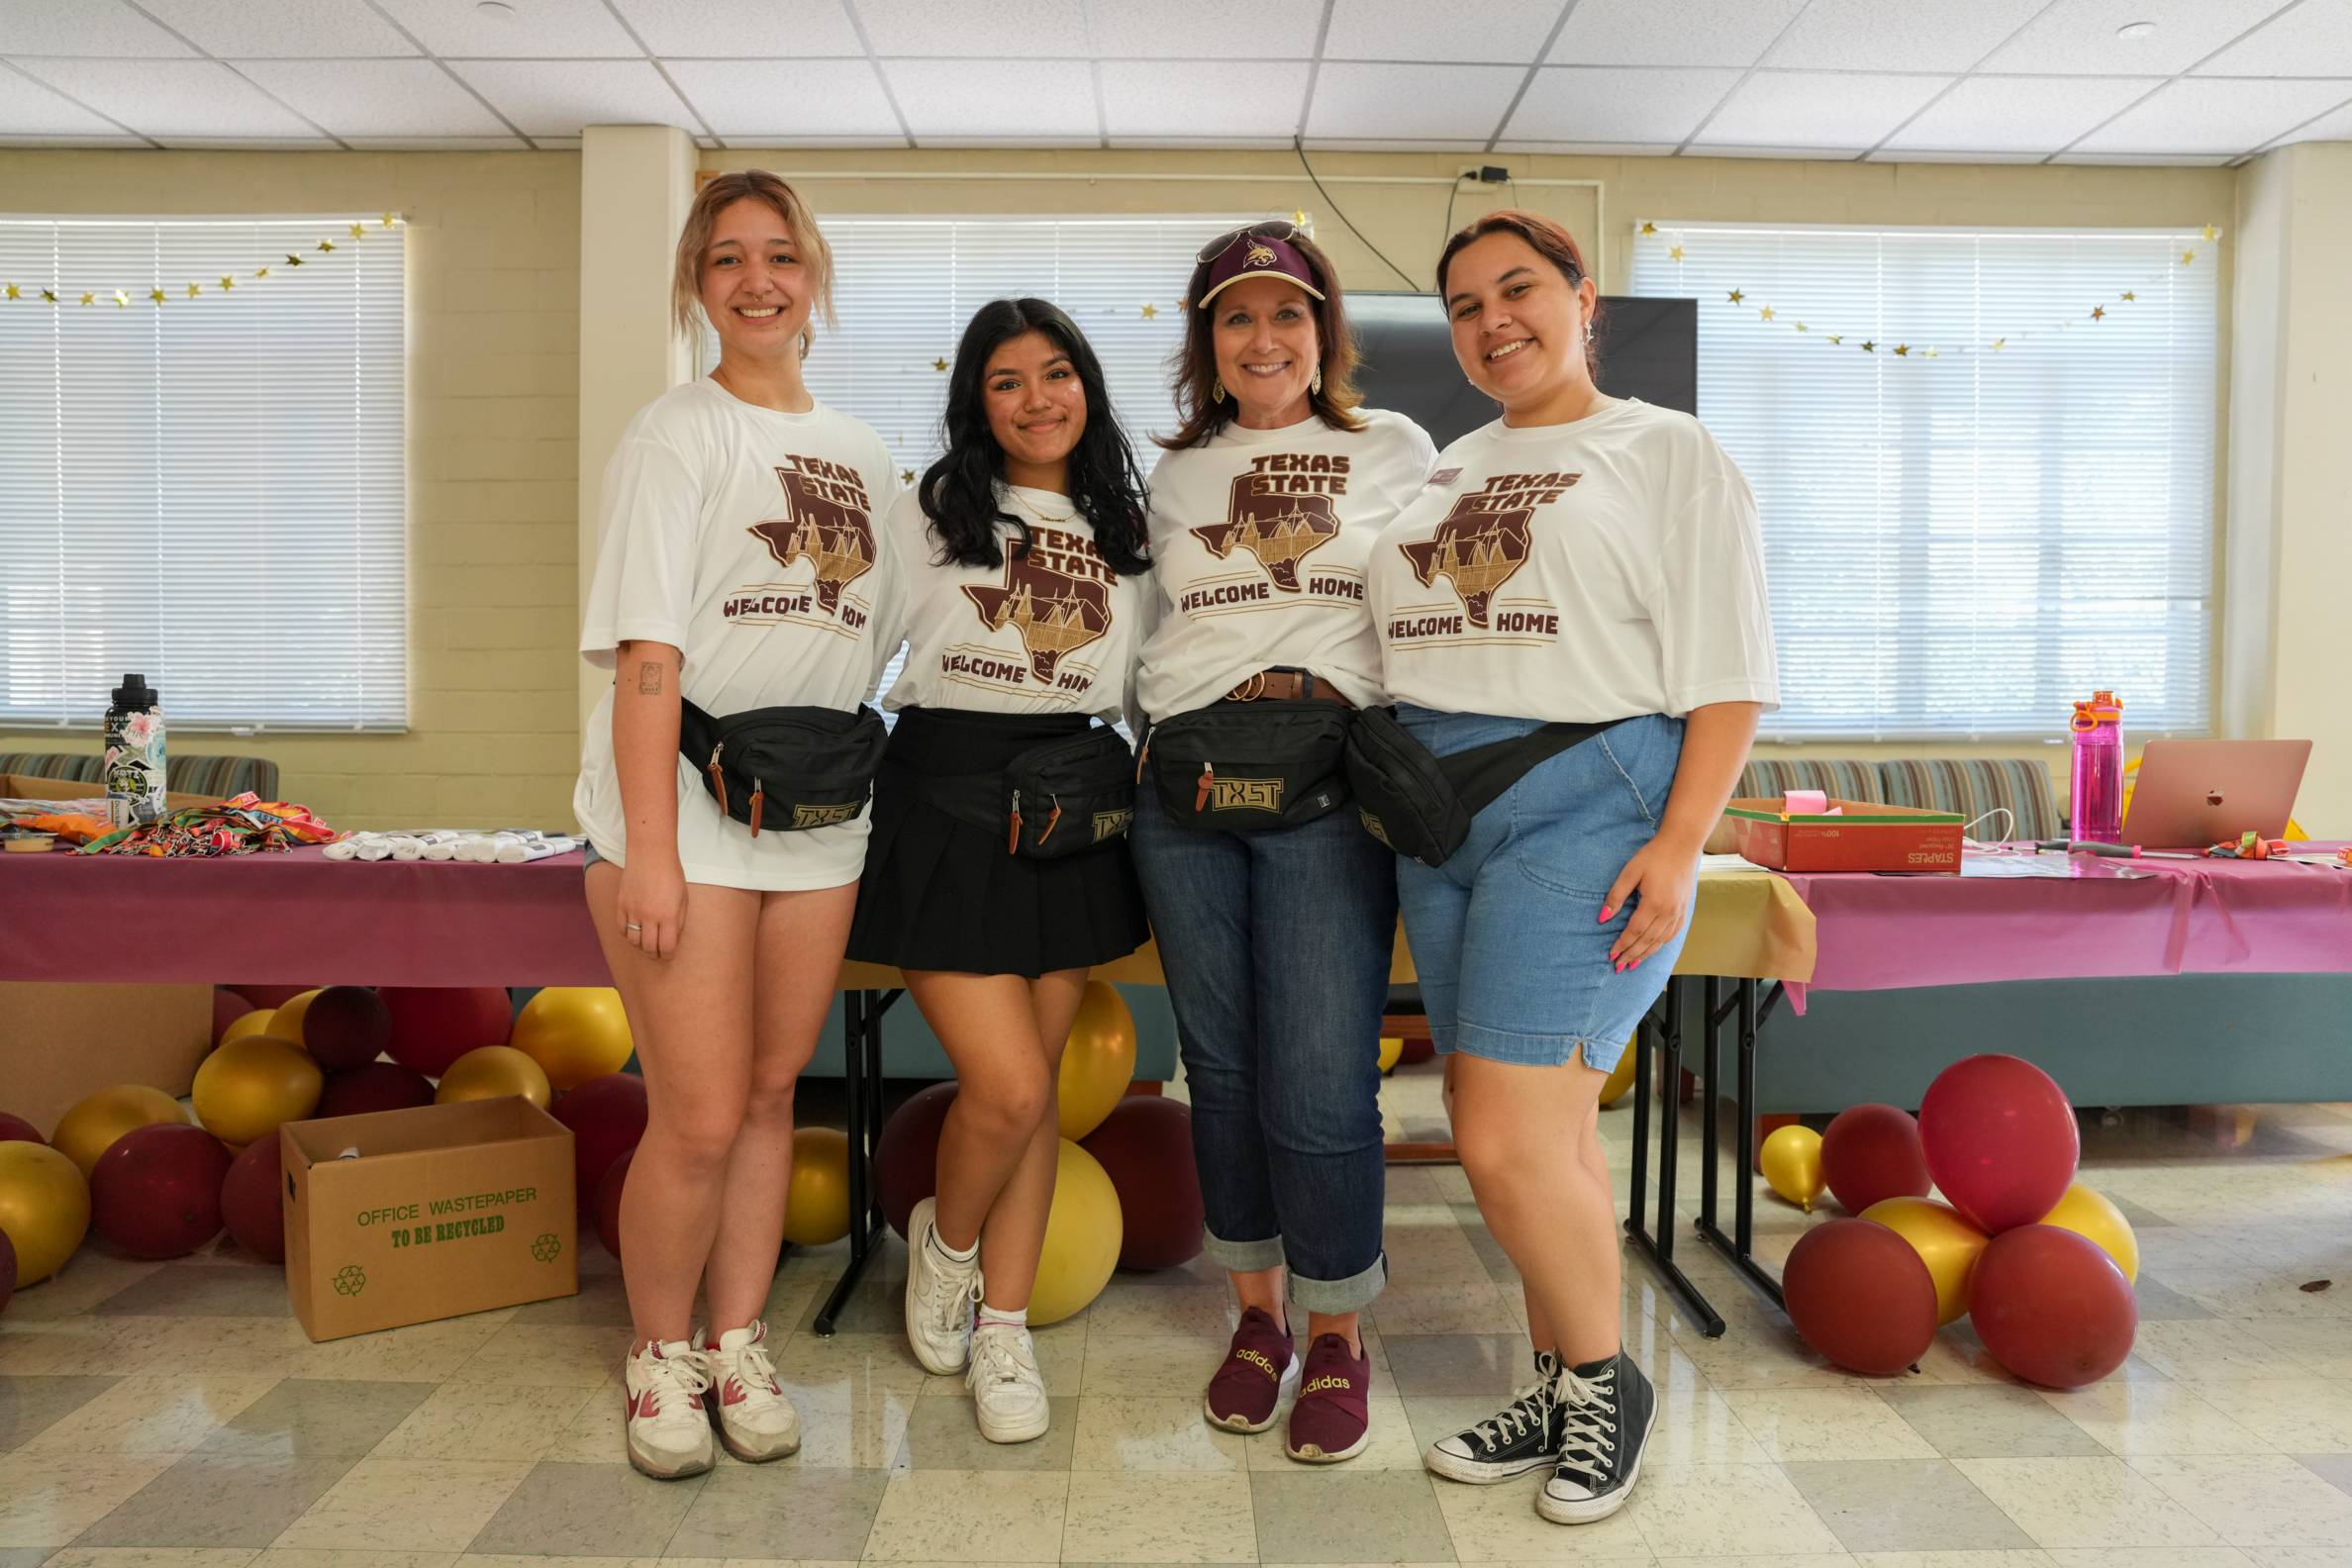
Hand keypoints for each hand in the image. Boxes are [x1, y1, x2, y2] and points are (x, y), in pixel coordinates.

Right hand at [616, 856, 686, 959]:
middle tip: (657, 953)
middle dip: (654, 954)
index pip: (666, 947)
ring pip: (633, 941)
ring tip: (645, 942)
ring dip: (640, 946)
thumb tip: (673, 939)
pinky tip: (634, 931)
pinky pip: (622, 928)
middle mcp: (650, 916)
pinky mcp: (621, 905)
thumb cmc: (671, 874)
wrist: (650, 854)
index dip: (668, 955)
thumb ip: (679, 920)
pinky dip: (628, 934)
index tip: (668, 955)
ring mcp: (633, 911)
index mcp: (669, 915)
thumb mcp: (683, 898)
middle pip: (648, 948)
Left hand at [1600, 833, 1699, 970]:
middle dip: (1631, 955)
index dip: (1622, 945)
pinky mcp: (1684, 910)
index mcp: (1654, 904)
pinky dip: (1660, 945)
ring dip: (1645, 954)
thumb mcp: (1630, 872)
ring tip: (1633, 964)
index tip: (1611, 955)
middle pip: (1647, 941)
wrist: (1682, 845)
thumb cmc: (1654, 856)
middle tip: (1618, 967)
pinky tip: (1652, 949)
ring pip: (1660, 941)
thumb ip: (1615, 896)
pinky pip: (1672, 934)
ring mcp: (1679, 913)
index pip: (1634, 932)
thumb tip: (1602, 918)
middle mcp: (1669, 912)